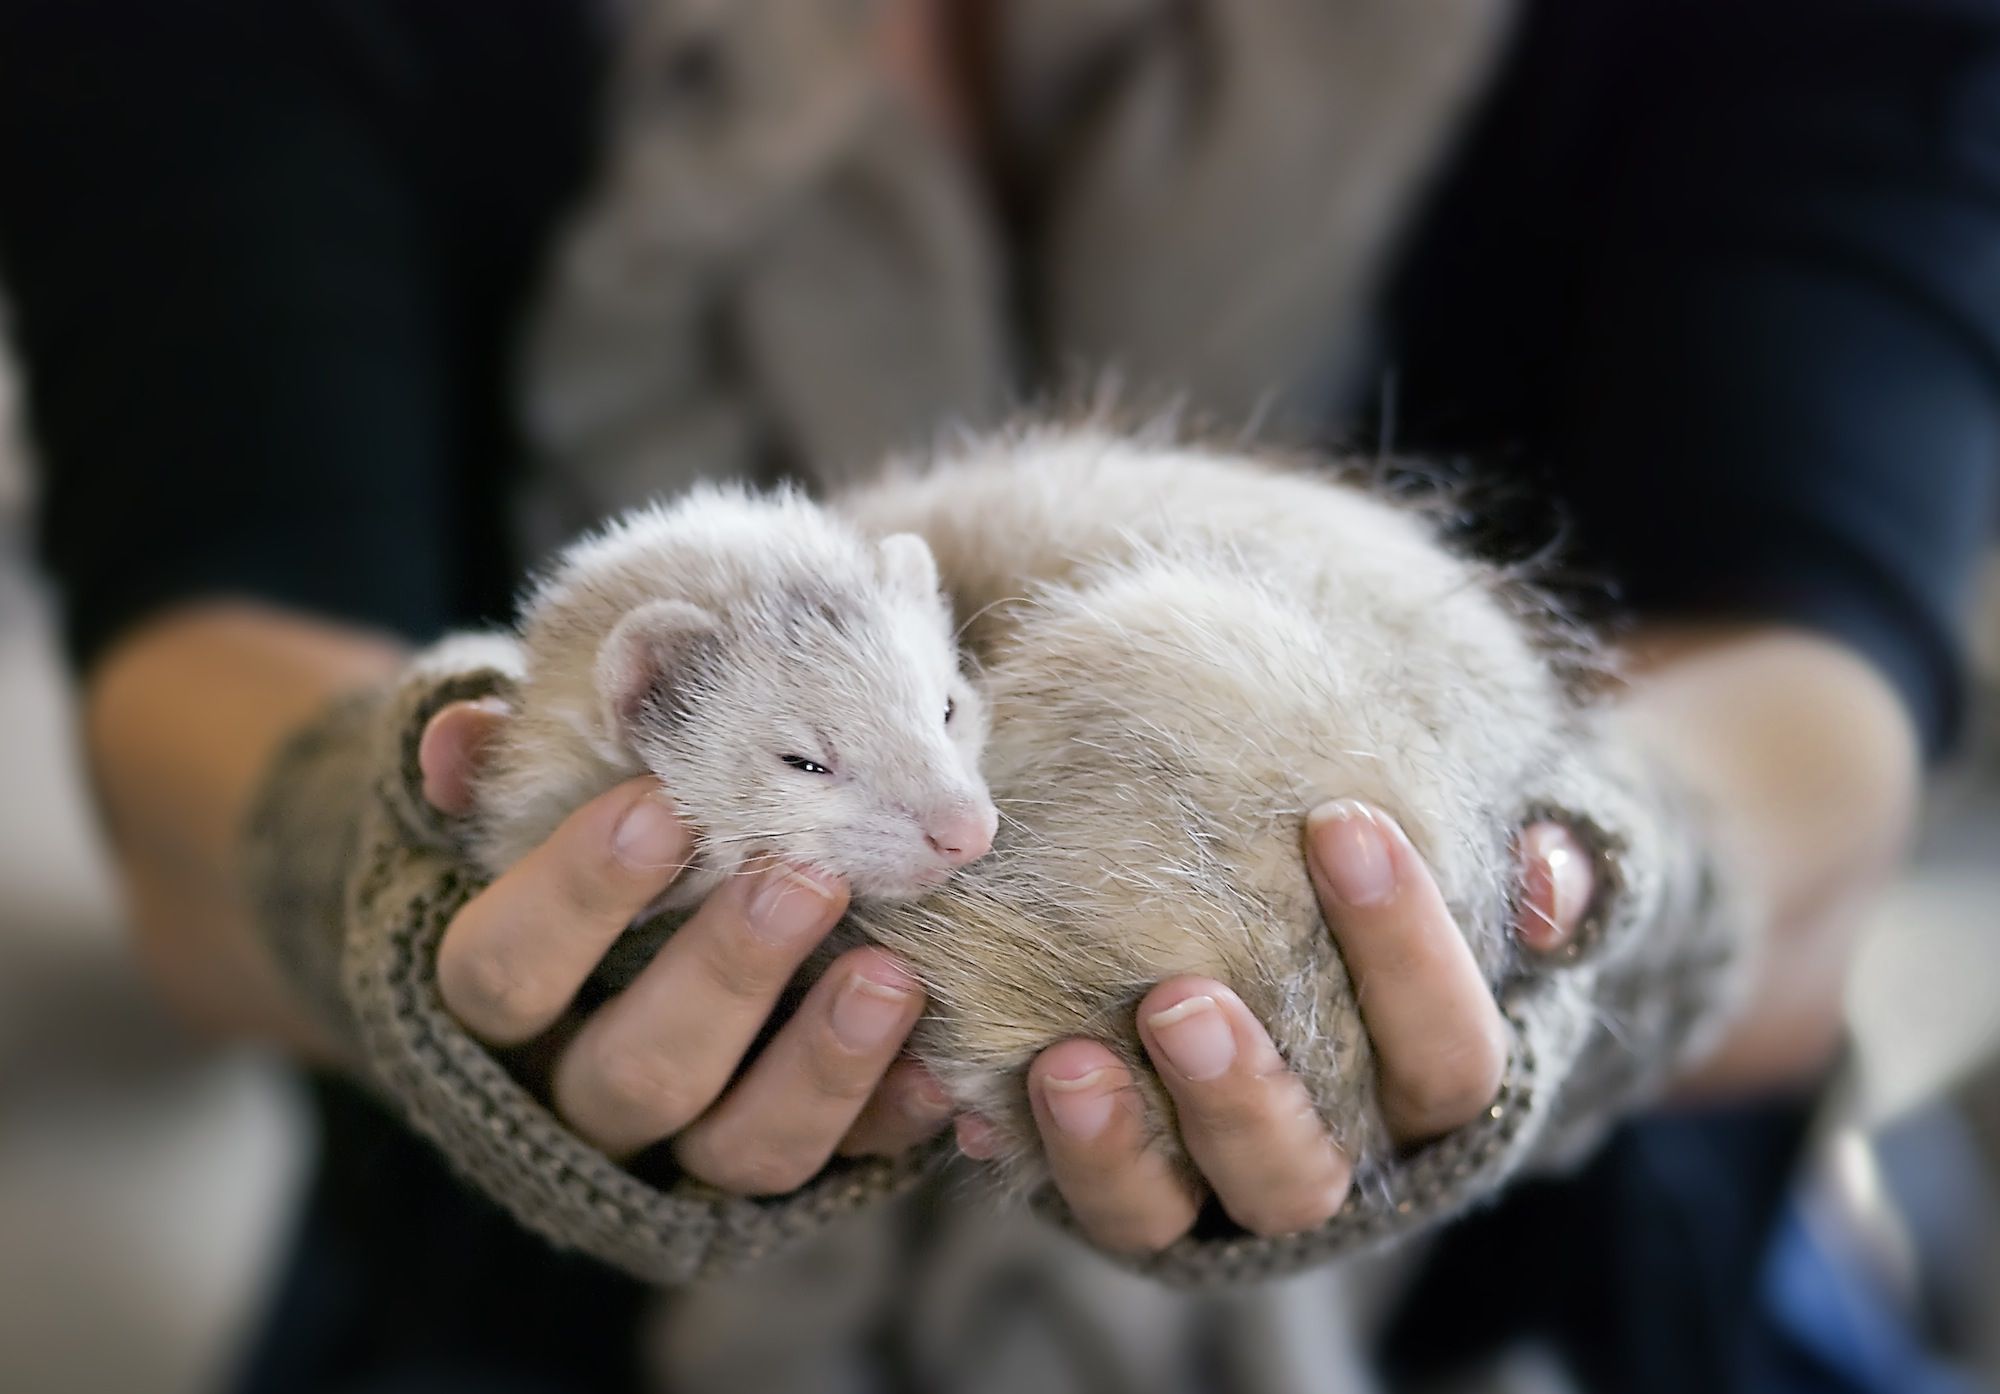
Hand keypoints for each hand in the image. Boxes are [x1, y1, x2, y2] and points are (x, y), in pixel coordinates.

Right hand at [416, 700, 954, 1190]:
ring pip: (736, 1146)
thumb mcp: (525, 813)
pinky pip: (839, 1167)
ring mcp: (682, 1149)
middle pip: (633, 1071)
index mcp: (499, 1009)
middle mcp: (578, 1095)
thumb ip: (500, 775)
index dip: (578, 894)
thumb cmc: (580, 864)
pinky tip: (941, 1068)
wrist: (620, 972)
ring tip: (891, 975)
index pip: (503, 970)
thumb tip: (458, 738)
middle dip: (726, 976)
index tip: (664, 803)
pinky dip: (892, 1119)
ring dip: (820, 1067)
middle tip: (808, 878)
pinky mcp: (778, 1168)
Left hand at [965, 800, 1593, 1252]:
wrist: (1318, 945)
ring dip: (1119, 1146)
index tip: (1342, 820)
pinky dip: (1025, 1154)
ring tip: (1065, 1062)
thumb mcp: (1482, 869)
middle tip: (1177, 996)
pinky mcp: (1131, 1185)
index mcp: (1430, 1097)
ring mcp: (1220, 1185)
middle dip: (1242, 1092)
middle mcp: (1334, 1160)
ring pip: (1179, 1209)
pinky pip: (1076, 1196)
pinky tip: (972, 1101)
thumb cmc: (1402, 902)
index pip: (1447, 1057)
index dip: (1408, 952)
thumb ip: (1539, 870)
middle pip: (1308, 1169)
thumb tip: (1551, 876)